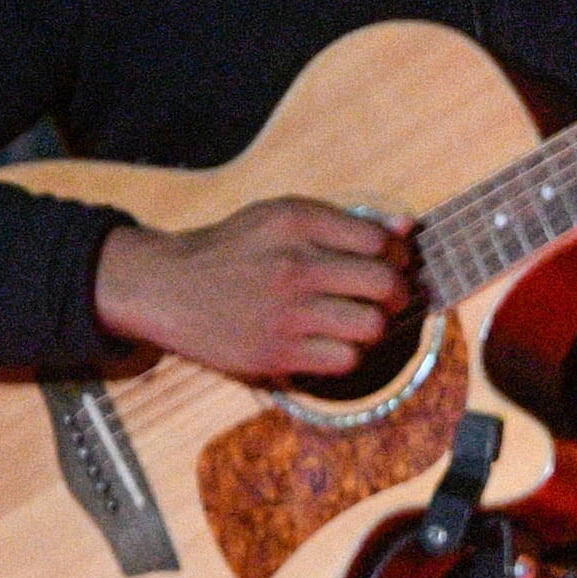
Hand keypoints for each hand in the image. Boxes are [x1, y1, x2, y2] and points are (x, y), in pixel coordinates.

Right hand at [94, 197, 416, 382]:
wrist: (167, 286)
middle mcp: (293, 265)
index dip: (397, 256)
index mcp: (297, 222)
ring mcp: (284, 312)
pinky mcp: (275, 353)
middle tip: (386, 298)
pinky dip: (349, 353)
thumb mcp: (282, 217)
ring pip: (372, 327)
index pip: (381, 241)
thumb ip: (346, 222)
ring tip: (360, 321)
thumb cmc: (235, 249)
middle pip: (385, 286)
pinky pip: (345, 360)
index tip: (391, 264)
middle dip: (397, 294)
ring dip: (375, 327)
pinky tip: (333, 342)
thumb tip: (409, 227)